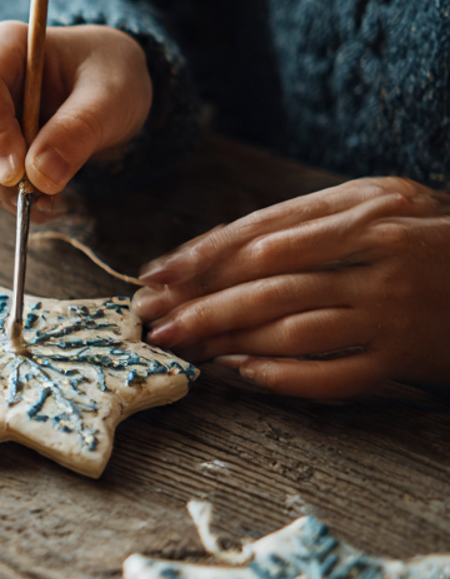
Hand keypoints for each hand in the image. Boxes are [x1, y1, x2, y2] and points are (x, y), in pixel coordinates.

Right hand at [0, 22, 152, 209]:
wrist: (103, 87)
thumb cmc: (107, 77)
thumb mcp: (112, 96)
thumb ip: (78, 130)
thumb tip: (41, 176)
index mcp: (4, 43)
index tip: (19, 176)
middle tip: (40, 198)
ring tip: (49, 200)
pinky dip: (1, 195)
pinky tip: (39, 196)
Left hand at [131, 177, 449, 396]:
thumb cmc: (433, 237)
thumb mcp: (381, 203)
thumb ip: (309, 221)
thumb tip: (222, 247)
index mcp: (366, 208)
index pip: (263, 235)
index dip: (203, 257)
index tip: (156, 276)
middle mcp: (378, 255)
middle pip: (268, 283)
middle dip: (202, 305)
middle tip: (155, 323)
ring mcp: (393, 309)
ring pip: (291, 328)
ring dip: (230, 341)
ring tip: (186, 348)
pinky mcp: (406, 356)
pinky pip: (332, 373)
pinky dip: (282, 375)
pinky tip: (242, 373)